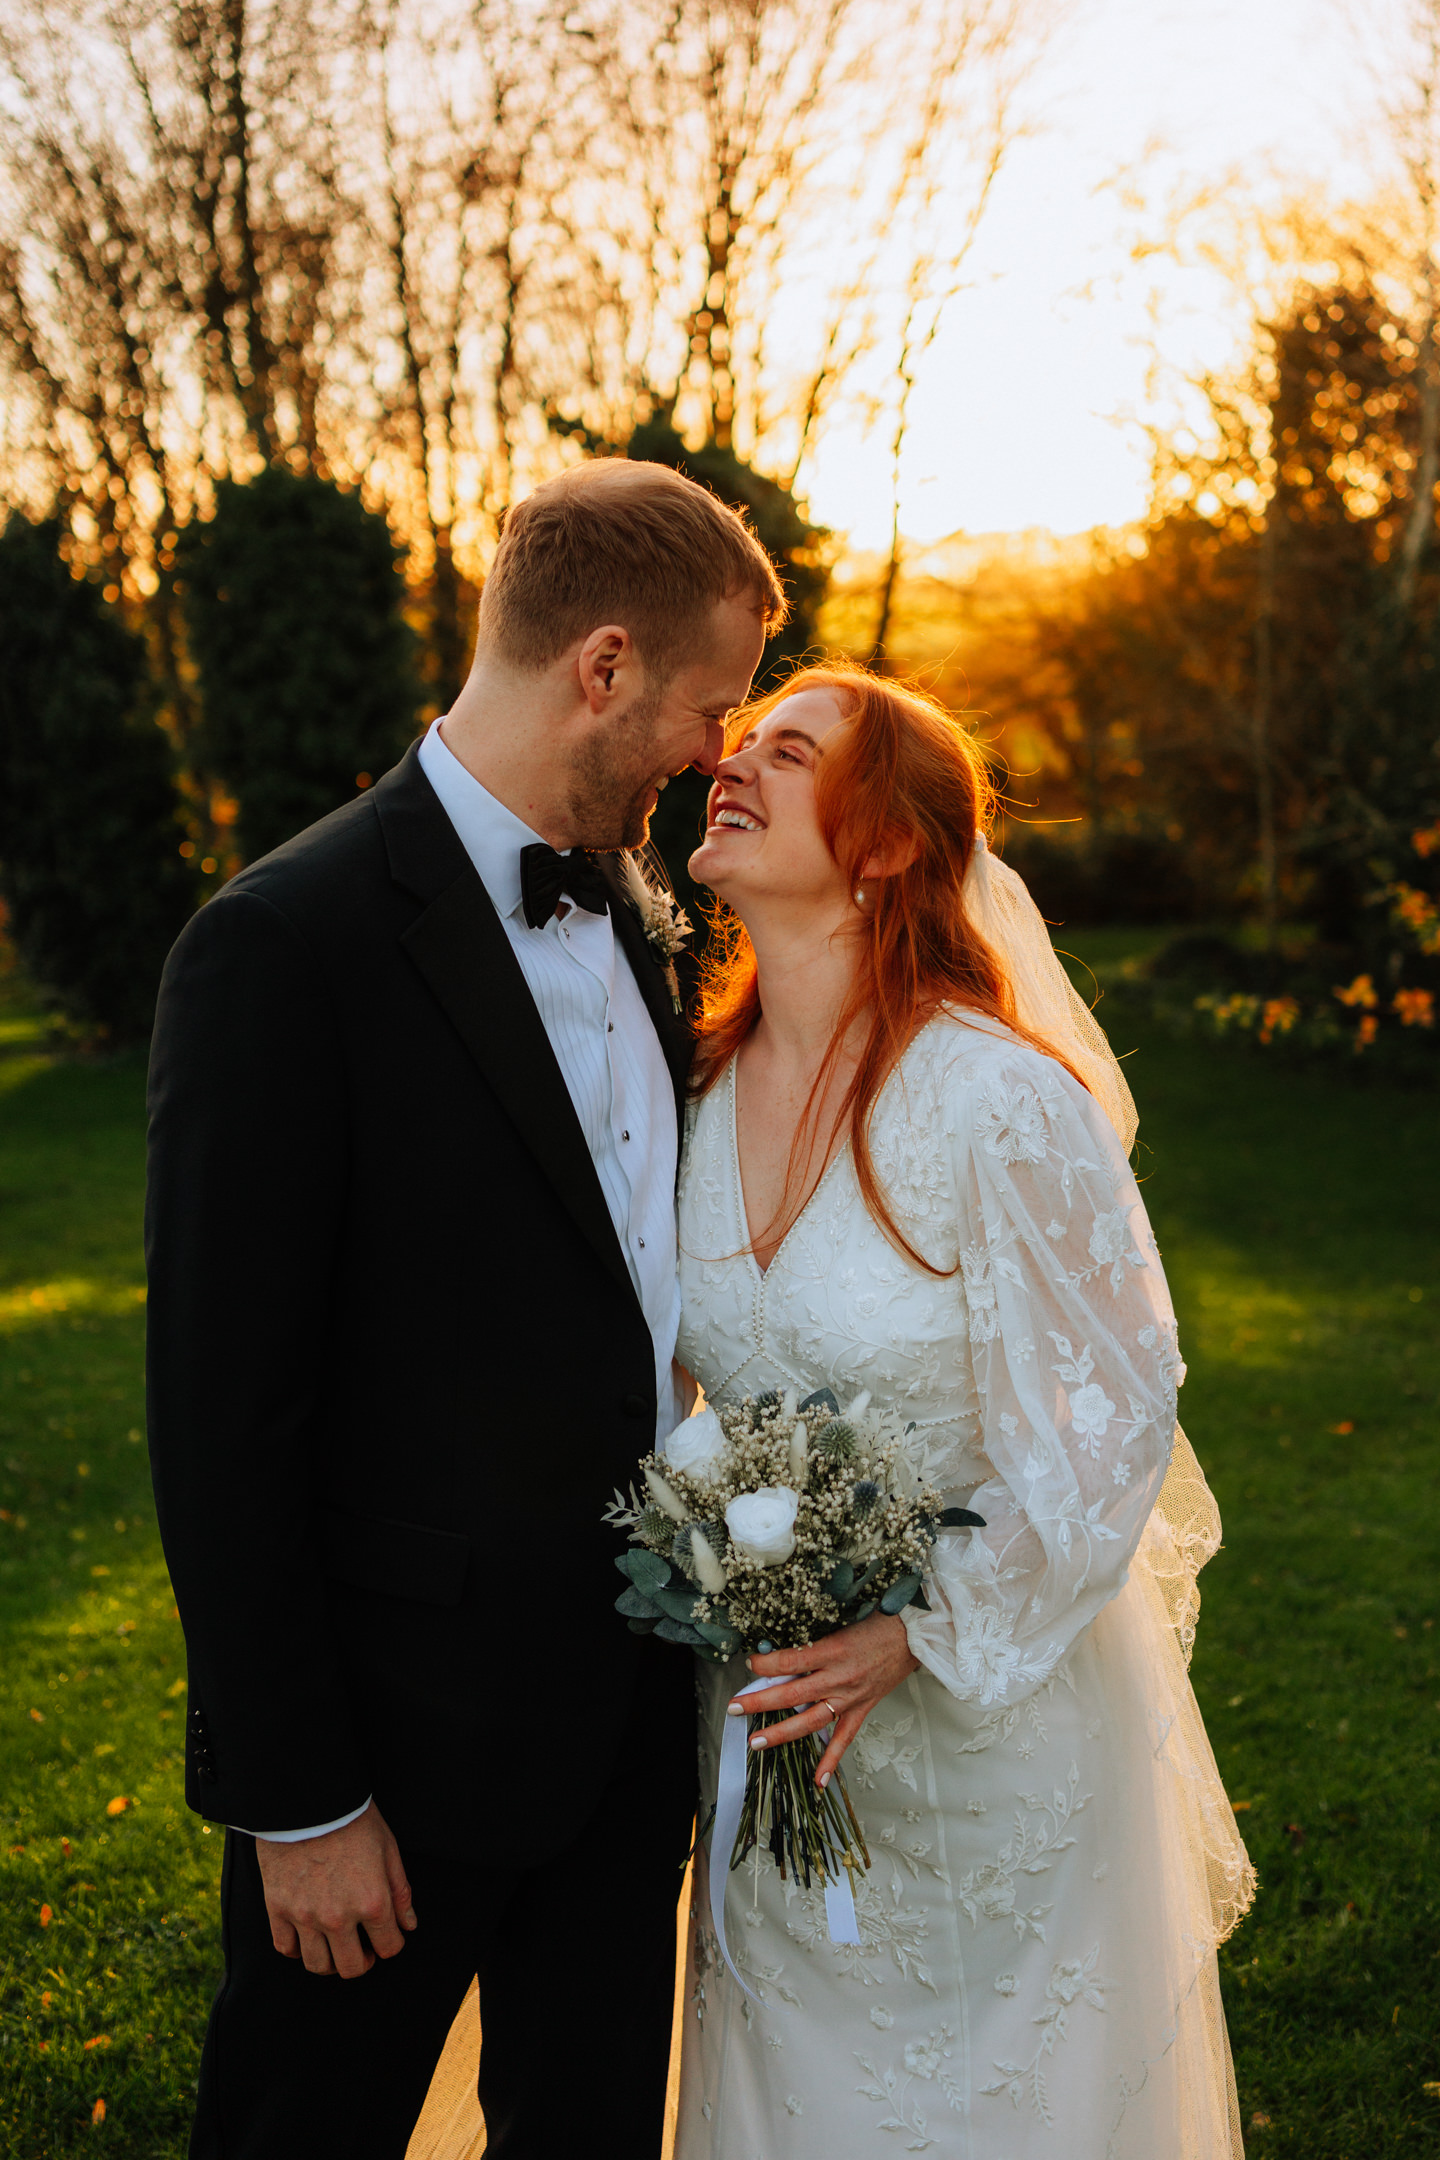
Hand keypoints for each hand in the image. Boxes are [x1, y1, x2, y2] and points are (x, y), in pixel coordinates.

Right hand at [255, 1801, 415, 1977]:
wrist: (308, 1798)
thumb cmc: (352, 1818)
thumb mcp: (388, 1849)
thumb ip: (400, 1891)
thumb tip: (408, 1924)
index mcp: (372, 1901)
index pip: (389, 1948)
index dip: (392, 1945)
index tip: (388, 1937)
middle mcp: (338, 1917)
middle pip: (352, 1968)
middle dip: (363, 1962)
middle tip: (363, 1949)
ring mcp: (305, 1916)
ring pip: (318, 1965)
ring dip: (331, 1962)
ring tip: (336, 1946)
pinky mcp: (277, 1908)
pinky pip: (285, 1948)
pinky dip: (296, 1949)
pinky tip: (307, 1937)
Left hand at [729, 1612, 919, 1787]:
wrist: (912, 1636)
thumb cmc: (876, 1623)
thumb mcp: (839, 1624)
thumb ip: (812, 1642)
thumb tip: (782, 1655)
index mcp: (833, 1651)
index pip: (791, 1661)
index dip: (767, 1664)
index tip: (750, 1664)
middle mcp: (839, 1678)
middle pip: (793, 1694)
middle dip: (760, 1702)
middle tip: (733, 1707)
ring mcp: (850, 1697)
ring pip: (811, 1720)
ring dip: (782, 1733)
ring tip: (756, 1742)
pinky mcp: (862, 1709)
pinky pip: (844, 1739)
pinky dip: (830, 1761)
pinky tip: (817, 1782)